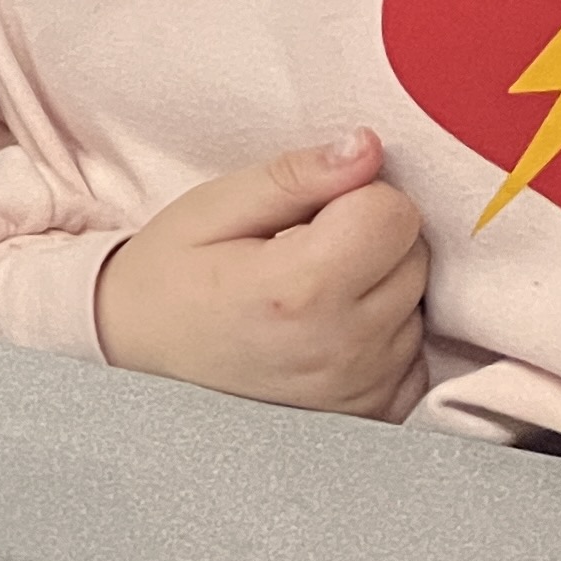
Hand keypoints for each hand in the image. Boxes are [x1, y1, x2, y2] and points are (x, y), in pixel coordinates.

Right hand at [95, 130, 431, 420]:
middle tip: (305, 245)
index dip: (355, 193)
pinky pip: (416, 349)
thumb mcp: (213, 207)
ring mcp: (364, 388)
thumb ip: (294, 176)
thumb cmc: (172, 274)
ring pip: (419, 300)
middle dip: (370, 235)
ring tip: (312, 288)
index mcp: (301, 288)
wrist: (141, 354)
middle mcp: (344, 346)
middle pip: (414, 254)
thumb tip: (367, 148)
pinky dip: (384, 329)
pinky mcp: (376, 411)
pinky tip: (330, 325)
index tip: (310, 209)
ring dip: (378, 282)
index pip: (393, 212)